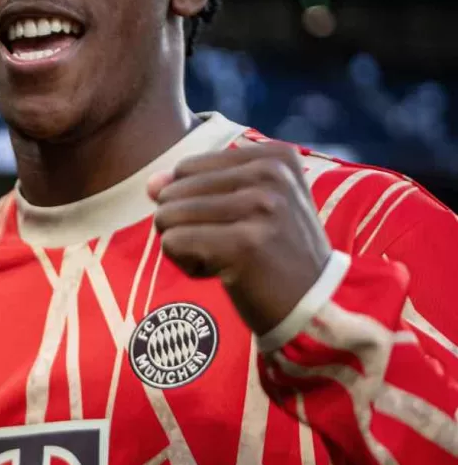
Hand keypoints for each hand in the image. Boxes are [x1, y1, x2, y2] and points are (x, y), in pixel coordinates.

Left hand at [148, 143, 331, 335]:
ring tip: (227, 259)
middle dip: (188, 226)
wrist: (314, 308)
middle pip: (173, 190)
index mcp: (274, 156)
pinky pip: (172, 243)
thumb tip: (151, 184)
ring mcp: (259, 207)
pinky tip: (223, 274)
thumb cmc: (276, 255)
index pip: (187, 167)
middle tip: (231, 247)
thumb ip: (197, 186)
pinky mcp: (243, 244)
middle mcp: (270, 173)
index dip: (196, 204)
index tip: (239, 226)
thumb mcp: (250, 205)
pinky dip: (187, 265)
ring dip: (187, 247)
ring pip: (168, 216)